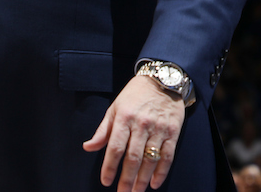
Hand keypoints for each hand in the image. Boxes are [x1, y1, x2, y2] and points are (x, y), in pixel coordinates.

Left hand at [83, 75, 184, 190]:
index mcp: (124, 118)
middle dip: (127, 179)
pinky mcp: (173, 131)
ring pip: (150, 159)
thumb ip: (102, 130)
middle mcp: (142, 124)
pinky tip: (155, 183)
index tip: (106, 182)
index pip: (115, 147)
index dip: (110, 167)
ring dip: (143, 179)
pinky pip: (168, 155)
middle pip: (133, 157)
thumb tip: (87, 147)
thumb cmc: (135, 95)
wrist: (163, 78)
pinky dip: (162, 171)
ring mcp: (159, 128)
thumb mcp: (115, 107)